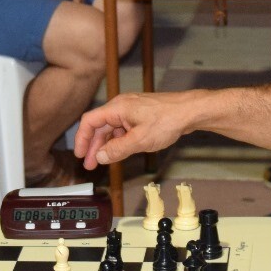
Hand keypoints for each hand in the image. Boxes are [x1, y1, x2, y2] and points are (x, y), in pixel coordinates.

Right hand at [75, 90, 196, 168]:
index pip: (89, 121)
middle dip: (93, 145)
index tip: (80, 154)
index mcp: (117, 108)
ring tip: (104, 160)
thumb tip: (100, 157)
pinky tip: (120, 151)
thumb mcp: (139, 140)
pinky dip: (118, 139)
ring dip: (106, 144)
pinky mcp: (140, 114)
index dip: (82, 139)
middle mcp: (121, 106)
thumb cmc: (168, 120)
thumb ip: (117, 150)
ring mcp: (131, 109)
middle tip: (90, 164)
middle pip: (99, 126)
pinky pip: (123, 127)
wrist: (190, 111)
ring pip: (112, 127)